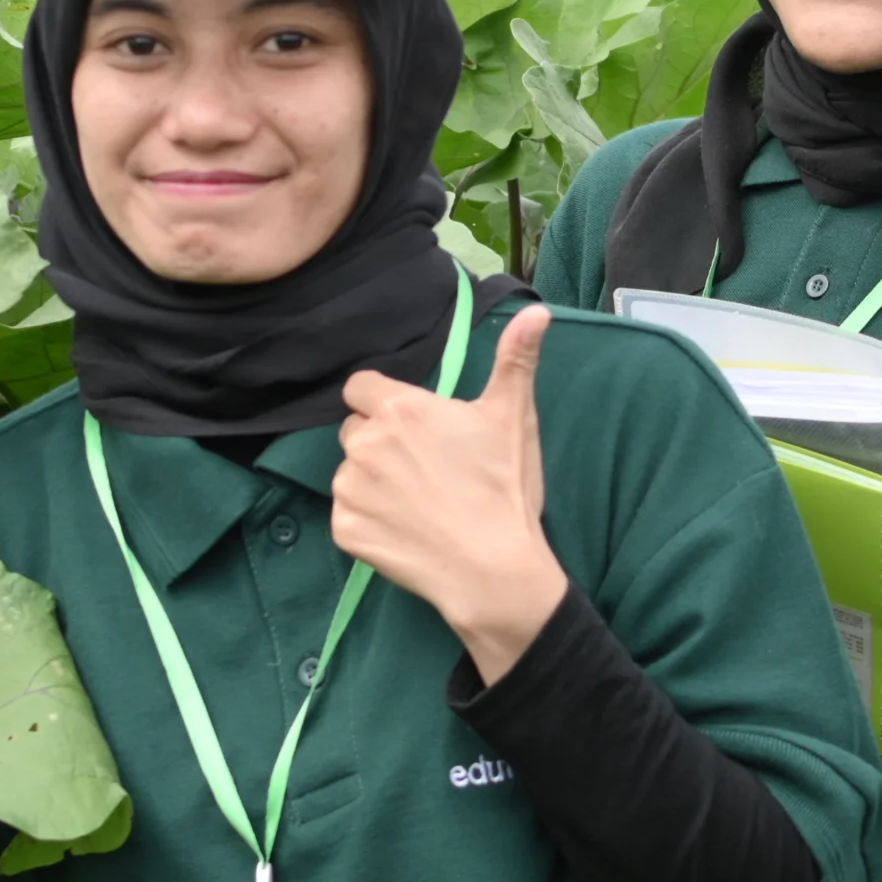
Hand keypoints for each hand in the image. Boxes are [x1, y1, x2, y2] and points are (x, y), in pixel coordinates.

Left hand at [333, 306, 564, 684]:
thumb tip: (537, 310)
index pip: (361, 386)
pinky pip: (348, 514)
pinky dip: (368, 520)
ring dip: (373, 480)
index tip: (413, 423)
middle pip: (356, 429)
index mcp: (399, 409)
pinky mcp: (344, 530)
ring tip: (419, 501)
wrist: (492, 570)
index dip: (384, 401)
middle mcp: (364, 443)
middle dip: (380, 440)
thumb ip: (516, 358)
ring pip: (350, 472)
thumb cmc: (503, 489)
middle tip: (424, 466)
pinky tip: (406, 529)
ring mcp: (350, 489)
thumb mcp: (513, 417)